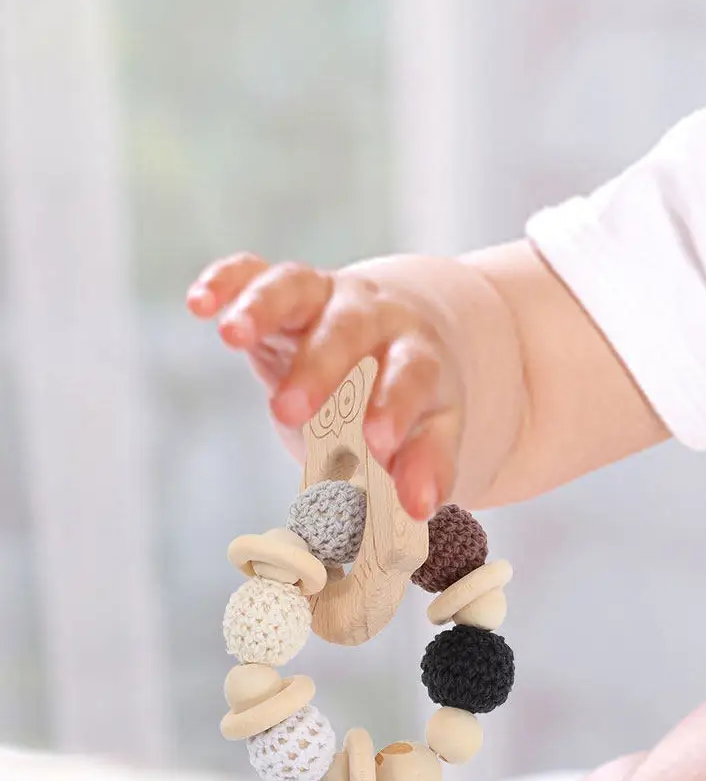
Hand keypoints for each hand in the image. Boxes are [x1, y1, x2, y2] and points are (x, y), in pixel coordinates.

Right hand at [187, 252, 463, 519]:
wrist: (401, 331)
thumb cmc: (412, 393)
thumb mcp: (432, 426)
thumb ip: (427, 463)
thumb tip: (419, 508)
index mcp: (415, 350)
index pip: (410, 372)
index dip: (396, 404)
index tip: (379, 443)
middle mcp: (371, 315)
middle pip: (347, 329)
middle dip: (319, 367)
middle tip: (292, 411)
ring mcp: (324, 296)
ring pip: (296, 287)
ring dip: (263, 307)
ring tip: (230, 334)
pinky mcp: (282, 290)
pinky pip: (252, 273)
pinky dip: (226, 281)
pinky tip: (199, 303)